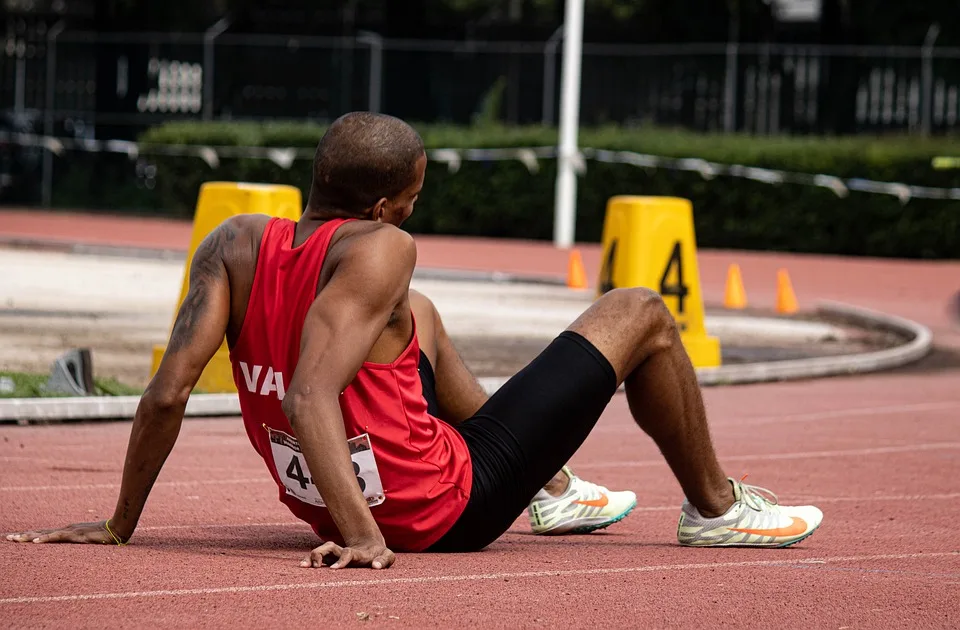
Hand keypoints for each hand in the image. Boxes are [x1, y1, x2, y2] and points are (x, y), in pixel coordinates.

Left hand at [6, 520, 122, 544]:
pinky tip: (36, 542)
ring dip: (30, 537)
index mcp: (68, 531)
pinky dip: (46, 538)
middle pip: (41, 532)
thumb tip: (77, 545)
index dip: (32, 535)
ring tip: (16, 539)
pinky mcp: (75, 535)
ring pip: (46, 533)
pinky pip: (57, 537)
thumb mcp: (89, 539)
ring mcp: (70, 531)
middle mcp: (66, 529)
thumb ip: (81, 541)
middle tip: (9, 538)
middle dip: (24, 535)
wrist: (118, 528)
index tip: (18, 537)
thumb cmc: (105, 535)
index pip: (45, 533)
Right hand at [300, 540, 395, 569]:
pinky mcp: (332, 560)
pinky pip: (318, 559)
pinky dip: (310, 561)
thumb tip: (376, 566)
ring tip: (304, 566)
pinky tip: (302, 566)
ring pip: (322, 551)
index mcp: (358, 553)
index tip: (335, 569)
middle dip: (321, 554)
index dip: (342, 560)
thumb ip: (384, 560)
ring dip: (313, 557)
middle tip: (315, 566)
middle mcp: (344, 552)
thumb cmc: (379, 555)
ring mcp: (336, 555)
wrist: (371, 546)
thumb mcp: (387, 556)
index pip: (348, 554)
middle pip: (330, 547)